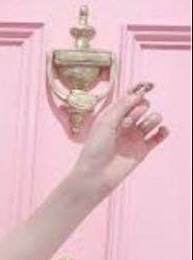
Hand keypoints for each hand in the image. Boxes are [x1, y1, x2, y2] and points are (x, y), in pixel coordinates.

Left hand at [71, 82, 169, 196]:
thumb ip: (123, 105)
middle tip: (126, 122)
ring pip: (154, 118)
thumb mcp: (105, 121)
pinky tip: (161, 131)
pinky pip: (160, 136)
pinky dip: (164, 131)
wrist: (96, 174)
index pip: (129, 97)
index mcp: (113, 114)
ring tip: (138, 129)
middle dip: (139, 109)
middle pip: (144, 105)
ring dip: (150, 119)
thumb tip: (139, 93)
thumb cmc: (95, 147)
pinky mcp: (143, 149)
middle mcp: (126, 123)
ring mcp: (135, 136)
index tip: (148, 85)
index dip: (139, 90)